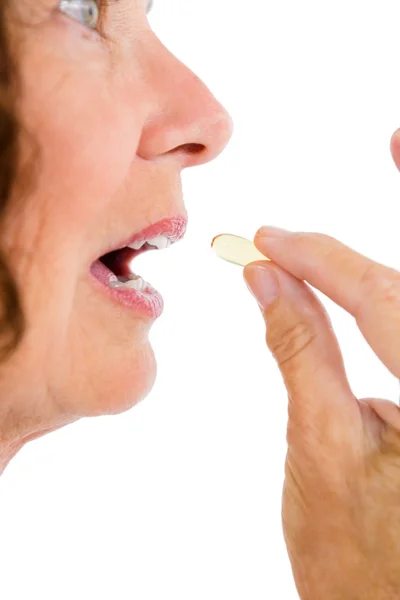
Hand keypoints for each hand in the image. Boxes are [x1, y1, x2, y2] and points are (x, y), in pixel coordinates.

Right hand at [243, 227, 399, 599]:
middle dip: (333, 266)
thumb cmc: (355, 555)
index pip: (383, 301)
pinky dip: (371, 311)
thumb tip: (268, 282)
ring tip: (296, 266)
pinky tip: (336, 298)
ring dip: (352, 283)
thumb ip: (299, 349)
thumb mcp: (319, 439)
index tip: (270, 240)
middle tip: (274, 248)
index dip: (321, 261)